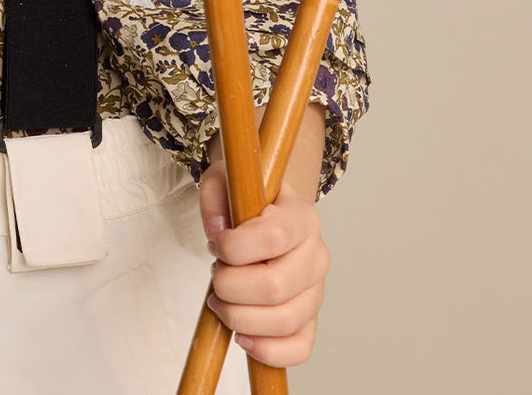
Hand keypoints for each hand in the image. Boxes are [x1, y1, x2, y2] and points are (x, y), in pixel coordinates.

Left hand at [196, 155, 329, 367]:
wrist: (268, 209)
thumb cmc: (246, 197)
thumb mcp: (225, 180)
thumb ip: (216, 197)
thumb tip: (216, 230)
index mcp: (301, 216)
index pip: (273, 237)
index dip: (234, 247)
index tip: (214, 243)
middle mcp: (316, 255)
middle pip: (276, 285)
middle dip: (231, 286)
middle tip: (216, 274)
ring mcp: (316, 290)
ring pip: (285, 319)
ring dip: (240, 317)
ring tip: (220, 301)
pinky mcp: (310, 318)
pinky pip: (300, 347)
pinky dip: (269, 351)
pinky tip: (241, 336)